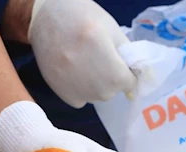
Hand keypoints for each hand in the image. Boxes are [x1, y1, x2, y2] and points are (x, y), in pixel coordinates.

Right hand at [18, 0, 135, 108]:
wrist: (45, 17)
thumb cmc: (82, 17)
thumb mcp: (112, 30)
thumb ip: (128, 55)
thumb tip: (139, 77)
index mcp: (108, 61)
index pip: (129, 82)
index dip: (127, 71)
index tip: (119, 61)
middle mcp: (93, 81)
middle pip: (112, 91)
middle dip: (111, 77)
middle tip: (98, 56)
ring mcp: (76, 89)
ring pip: (97, 97)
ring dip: (96, 84)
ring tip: (84, 61)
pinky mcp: (62, 93)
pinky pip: (81, 100)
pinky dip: (81, 89)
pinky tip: (73, 70)